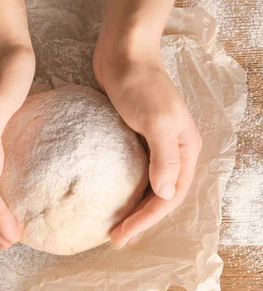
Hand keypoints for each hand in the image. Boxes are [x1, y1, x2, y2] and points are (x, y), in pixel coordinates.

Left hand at [93, 44, 201, 247]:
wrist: (123, 51)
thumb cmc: (140, 83)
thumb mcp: (156, 119)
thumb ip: (163, 157)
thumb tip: (166, 195)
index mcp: (185, 150)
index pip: (169, 198)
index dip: (147, 221)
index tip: (121, 236)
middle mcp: (173, 153)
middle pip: (159, 198)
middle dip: (140, 221)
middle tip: (115, 239)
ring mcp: (154, 147)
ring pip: (146, 189)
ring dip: (132, 210)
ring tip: (112, 227)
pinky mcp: (134, 141)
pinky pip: (131, 174)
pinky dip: (122, 191)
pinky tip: (106, 199)